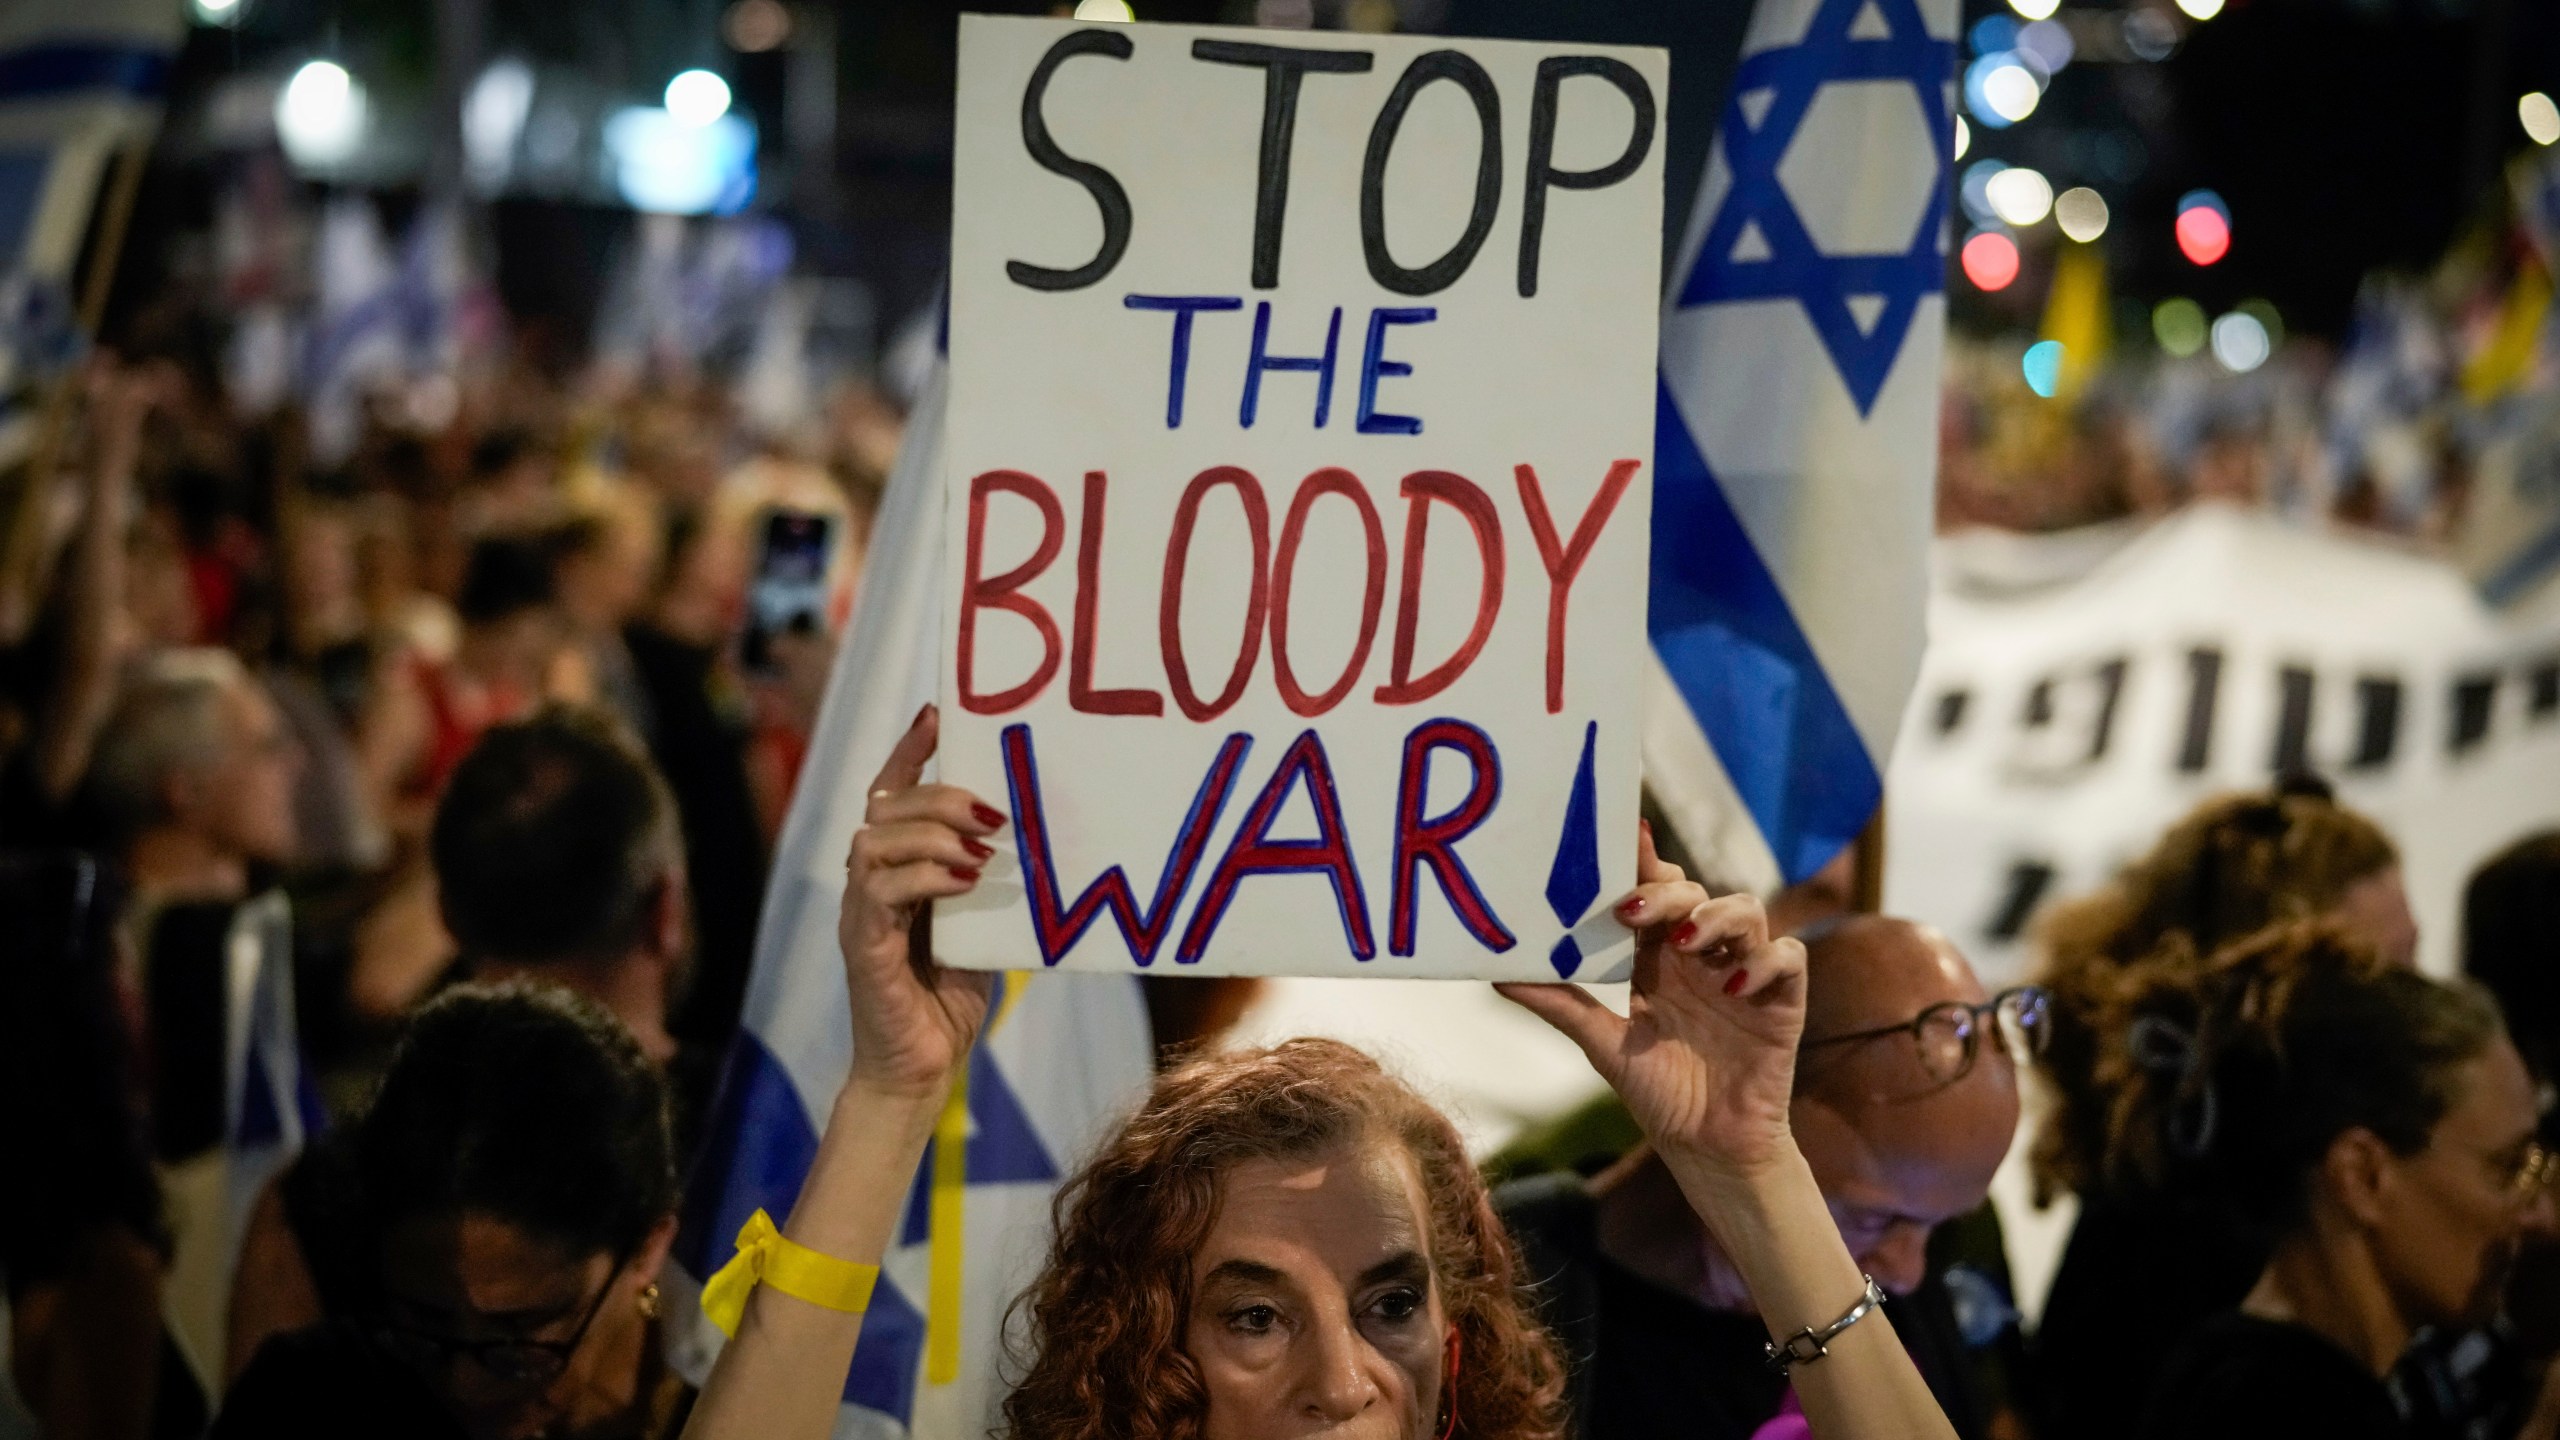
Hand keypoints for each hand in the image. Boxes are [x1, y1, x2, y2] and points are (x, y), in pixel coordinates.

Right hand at [838, 705, 999, 1099]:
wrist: (921, 1068)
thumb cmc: (951, 997)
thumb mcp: (982, 923)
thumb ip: (992, 881)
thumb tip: (1039, 835)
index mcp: (895, 869)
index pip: (890, 793)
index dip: (910, 750)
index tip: (938, 713)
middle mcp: (868, 883)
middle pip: (883, 808)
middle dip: (938, 795)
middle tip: (992, 809)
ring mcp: (860, 913)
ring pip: (874, 841)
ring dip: (931, 832)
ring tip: (982, 845)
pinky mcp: (861, 946)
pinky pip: (879, 893)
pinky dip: (923, 877)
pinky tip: (964, 880)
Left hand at [1499, 823, 1806, 1184]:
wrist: (1707, 1149)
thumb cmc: (1660, 1094)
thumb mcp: (1602, 1046)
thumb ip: (1559, 1005)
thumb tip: (1496, 976)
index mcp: (1658, 959)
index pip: (1653, 895)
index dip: (1642, 863)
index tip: (1622, 836)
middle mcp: (1702, 957)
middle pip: (1695, 893)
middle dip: (1667, 893)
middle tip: (1634, 911)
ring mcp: (1744, 973)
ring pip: (1747, 910)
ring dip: (1716, 916)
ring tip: (1687, 941)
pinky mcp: (1782, 1001)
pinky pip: (1789, 957)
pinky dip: (1765, 960)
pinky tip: (1736, 984)